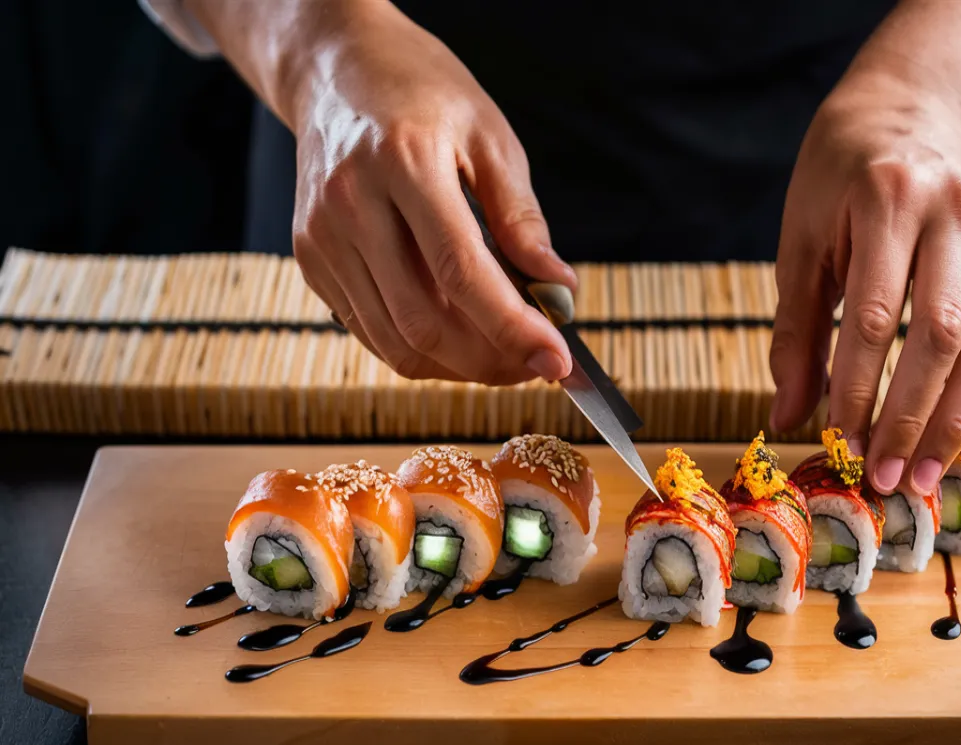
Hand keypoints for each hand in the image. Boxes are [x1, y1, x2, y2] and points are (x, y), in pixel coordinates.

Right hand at [288, 1, 572, 383]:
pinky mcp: (310, 259)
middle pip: (424, 321)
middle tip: (537, 363)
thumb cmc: (422, 94)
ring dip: (459, 365)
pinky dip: (422, 350)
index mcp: (403, 161)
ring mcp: (321, 237)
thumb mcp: (490, 135)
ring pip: (395, 341)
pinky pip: (370, 332)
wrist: (337, 71)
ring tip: (504, 353)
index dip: (512, 328)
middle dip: (491, 360)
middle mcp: (351, 204)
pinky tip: (459, 336)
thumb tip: (558, 289)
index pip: (461, 272)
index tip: (556, 361)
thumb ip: (522, 217)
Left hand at [770, 73, 960, 495]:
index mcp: (888, 198)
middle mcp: (955, 213)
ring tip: (926, 473)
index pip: (873, 313)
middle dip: (912, 415)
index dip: (857, 386)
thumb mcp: (802, 241)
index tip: (839, 441)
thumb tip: (787, 416)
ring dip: (957, 418)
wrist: (912, 113)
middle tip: (886, 475)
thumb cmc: (839, 180)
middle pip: (942, 333)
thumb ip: (795, 331)